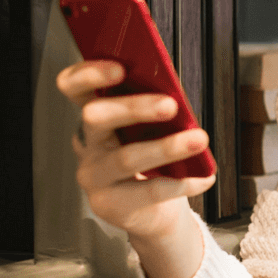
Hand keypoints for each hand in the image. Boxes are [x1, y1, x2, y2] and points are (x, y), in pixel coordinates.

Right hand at [56, 60, 214, 277]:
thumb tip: (175, 91)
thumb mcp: (151, 126)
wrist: (152, 209)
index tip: (119, 68)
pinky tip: (203, 176)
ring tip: (198, 140)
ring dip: (166, 147)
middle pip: (96, 117)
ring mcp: (94, 175)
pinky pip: (147, 191)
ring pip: (125, 157)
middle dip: (134, 107)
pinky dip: (182, 182)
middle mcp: (88, 143)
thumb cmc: (152, 157)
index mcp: (95, 112)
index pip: (74, 86)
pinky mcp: (109, 204)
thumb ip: (155, 105)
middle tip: (170, 105)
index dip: (89, 74)